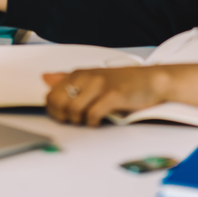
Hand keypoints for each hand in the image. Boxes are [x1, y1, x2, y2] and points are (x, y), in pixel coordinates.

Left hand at [42, 67, 171, 126]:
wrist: (152, 80)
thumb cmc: (123, 82)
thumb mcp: (92, 77)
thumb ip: (68, 78)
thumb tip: (45, 77)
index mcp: (79, 74)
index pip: (51, 95)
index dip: (54, 111)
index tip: (63, 116)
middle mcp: (87, 77)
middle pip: (58, 103)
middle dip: (63, 117)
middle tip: (76, 120)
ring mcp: (100, 85)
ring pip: (73, 109)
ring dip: (79, 121)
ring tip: (89, 119)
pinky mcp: (113, 95)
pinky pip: (93, 114)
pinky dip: (93, 122)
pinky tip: (98, 121)